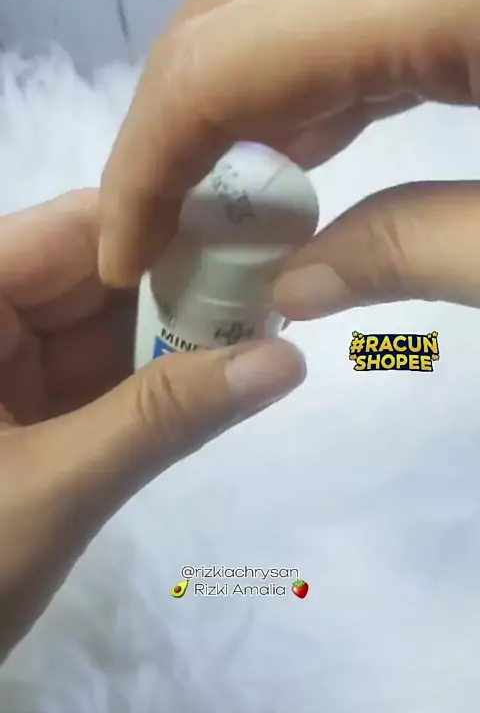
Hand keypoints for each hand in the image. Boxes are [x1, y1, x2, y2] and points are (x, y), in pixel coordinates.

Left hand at [0, 190, 303, 659]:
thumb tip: (287, 360)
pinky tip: (210, 377)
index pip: (72, 229)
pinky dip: (145, 377)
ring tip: (260, 332)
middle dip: (178, 286)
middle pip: (92, 272)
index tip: (258, 239)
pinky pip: (91, 370)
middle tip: (277, 290)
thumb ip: (166, 416)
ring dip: (170, 334)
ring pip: (98, 323)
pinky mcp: (16, 405)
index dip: (164, 226)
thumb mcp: (57, 486)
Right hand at [97, 0, 479, 288]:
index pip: (225, 64)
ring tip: (217, 197)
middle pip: (231, 2)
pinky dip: (305, 71)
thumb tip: (298, 284)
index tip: (126, 255)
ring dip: (231, 92)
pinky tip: (300, 141)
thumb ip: (421, 252)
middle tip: (159, 222)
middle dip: (171, 121)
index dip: (147, 167)